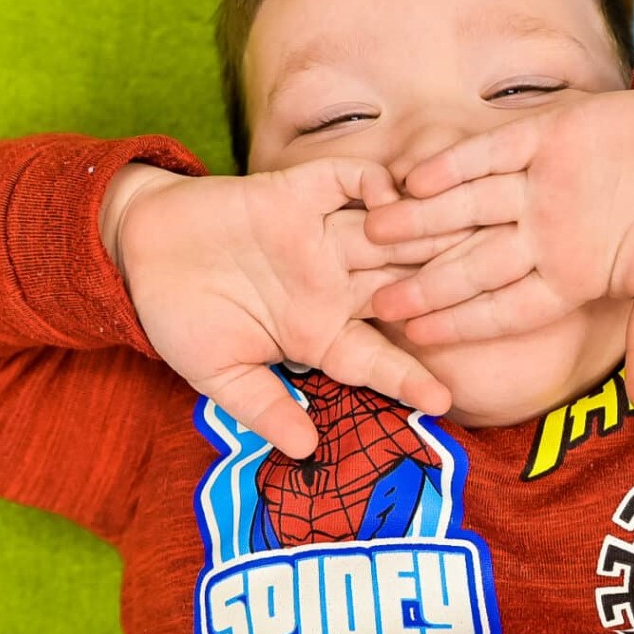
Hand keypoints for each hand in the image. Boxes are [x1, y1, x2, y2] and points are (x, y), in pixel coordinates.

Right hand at [104, 160, 462, 457]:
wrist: (140, 250)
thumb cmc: (179, 316)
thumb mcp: (218, 375)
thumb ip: (263, 407)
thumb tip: (304, 451)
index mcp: (317, 333)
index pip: (376, 359)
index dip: (408, 377)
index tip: (443, 402)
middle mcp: (332, 285)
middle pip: (403, 291)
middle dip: (445, 295)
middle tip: (492, 298)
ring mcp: (322, 237)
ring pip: (393, 236)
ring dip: (429, 237)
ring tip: (472, 241)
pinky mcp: (301, 192)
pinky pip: (354, 182)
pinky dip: (378, 186)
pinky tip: (395, 196)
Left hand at [361, 75, 633, 414]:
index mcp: (566, 275)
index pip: (505, 307)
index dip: (461, 321)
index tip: (416, 338)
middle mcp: (540, 234)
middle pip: (473, 262)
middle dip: (425, 281)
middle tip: (374, 299)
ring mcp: (535, 185)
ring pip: (467, 207)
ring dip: (422, 221)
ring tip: (374, 231)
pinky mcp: (540, 136)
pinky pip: (489, 152)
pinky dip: (455, 163)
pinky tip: (415, 178)